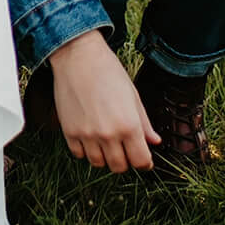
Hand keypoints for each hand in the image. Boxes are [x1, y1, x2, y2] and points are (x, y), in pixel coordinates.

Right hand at [49, 30, 158, 172]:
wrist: (78, 57)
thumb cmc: (108, 72)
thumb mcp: (133, 96)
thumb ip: (144, 123)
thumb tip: (154, 141)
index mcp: (129, 125)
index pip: (140, 161)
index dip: (145, 163)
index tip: (144, 159)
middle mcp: (108, 134)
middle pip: (119, 167)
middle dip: (125, 161)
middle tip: (125, 150)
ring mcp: (87, 135)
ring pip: (98, 163)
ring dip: (105, 157)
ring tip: (106, 142)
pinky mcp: (69, 132)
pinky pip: (79, 154)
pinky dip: (86, 150)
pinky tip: (90, 137)